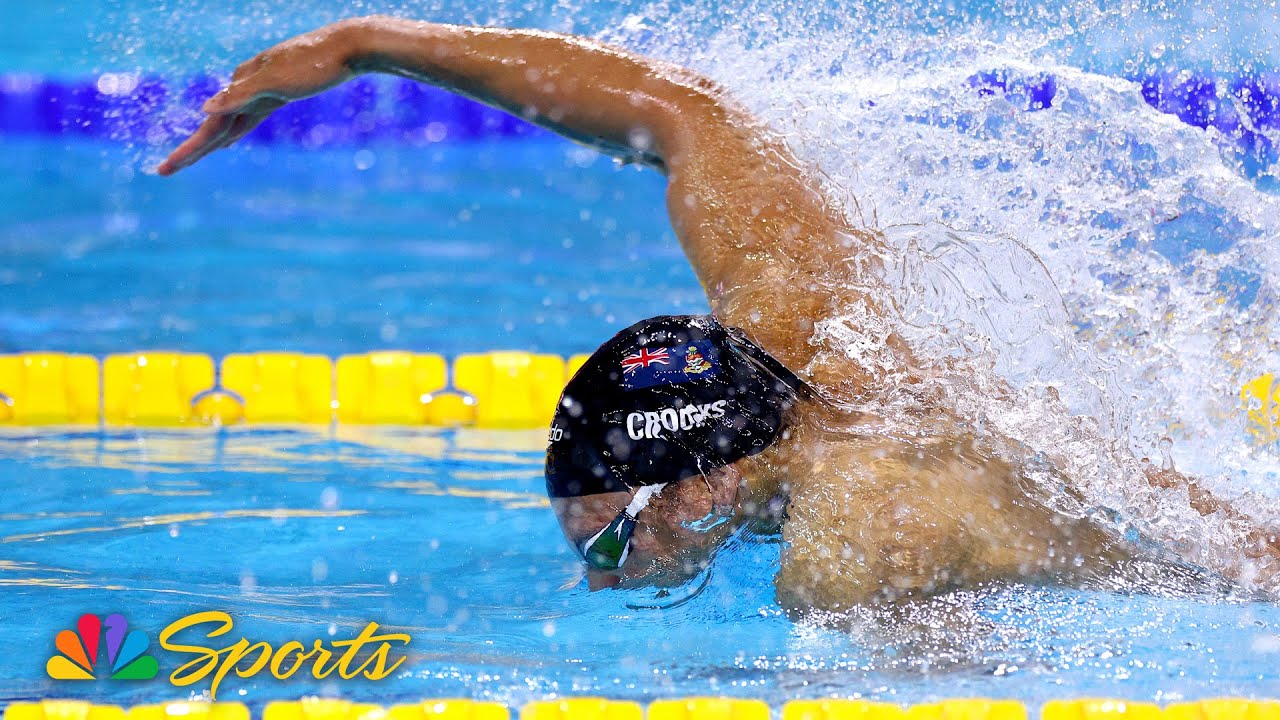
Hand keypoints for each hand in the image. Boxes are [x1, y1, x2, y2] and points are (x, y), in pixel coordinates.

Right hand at [157, 20, 363, 174]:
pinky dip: (236, 129)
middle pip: (214, 125)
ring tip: (188, 159)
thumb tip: (204, 110)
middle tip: (164, 170)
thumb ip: (240, 95)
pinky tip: (230, 139)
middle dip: (192, 150)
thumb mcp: (277, 80)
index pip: (209, 125)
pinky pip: (249, 117)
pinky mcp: (281, 92)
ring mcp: (264, 89)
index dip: (189, 150)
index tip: (166, 169)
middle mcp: (247, 84)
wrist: (350, 47)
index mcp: (242, 82)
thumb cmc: (315, 63)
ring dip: (210, 142)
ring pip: (230, 122)